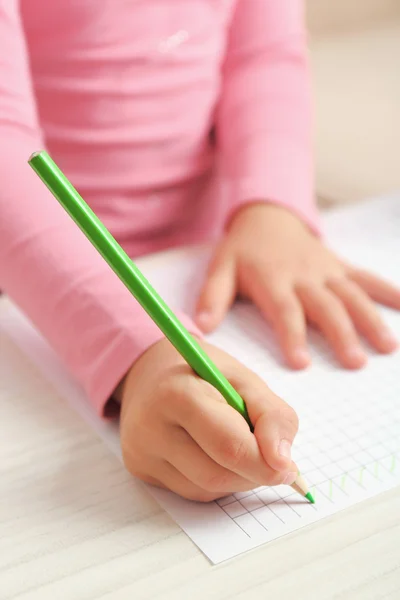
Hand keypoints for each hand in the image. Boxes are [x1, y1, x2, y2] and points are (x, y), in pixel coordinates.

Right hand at [118, 338, 298, 501]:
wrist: (150, 371)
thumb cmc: (202, 373)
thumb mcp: (243, 378)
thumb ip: (271, 415)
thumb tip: (282, 463)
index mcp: (177, 394)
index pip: (228, 445)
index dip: (265, 463)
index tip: (288, 467)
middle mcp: (151, 428)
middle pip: (217, 475)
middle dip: (254, 474)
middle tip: (271, 459)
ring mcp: (143, 453)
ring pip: (207, 490)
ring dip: (237, 479)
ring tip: (238, 447)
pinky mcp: (142, 471)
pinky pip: (192, 492)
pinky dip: (217, 481)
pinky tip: (214, 455)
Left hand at [196, 203, 399, 368]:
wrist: (267, 215)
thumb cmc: (242, 249)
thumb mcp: (220, 269)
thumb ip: (212, 298)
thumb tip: (201, 329)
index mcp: (273, 280)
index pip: (284, 311)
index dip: (292, 336)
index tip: (301, 363)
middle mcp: (304, 276)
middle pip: (325, 306)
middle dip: (341, 334)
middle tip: (355, 362)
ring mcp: (326, 270)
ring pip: (352, 294)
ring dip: (371, 318)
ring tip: (388, 346)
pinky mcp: (339, 266)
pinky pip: (366, 277)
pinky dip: (388, 291)